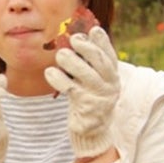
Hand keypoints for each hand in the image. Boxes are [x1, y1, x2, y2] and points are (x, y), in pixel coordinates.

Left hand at [45, 24, 120, 160]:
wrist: (92, 133)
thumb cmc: (88, 100)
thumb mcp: (93, 81)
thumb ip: (88, 64)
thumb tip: (75, 37)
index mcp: (113, 77)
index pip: (110, 56)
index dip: (103, 42)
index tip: (93, 29)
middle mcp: (110, 86)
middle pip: (100, 62)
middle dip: (87, 48)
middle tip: (73, 39)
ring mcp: (99, 97)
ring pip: (86, 75)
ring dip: (72, 62)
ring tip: (60, 55)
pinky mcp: (86, 107)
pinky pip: (71, 89)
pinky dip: (58, 79)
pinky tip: (50, 72)